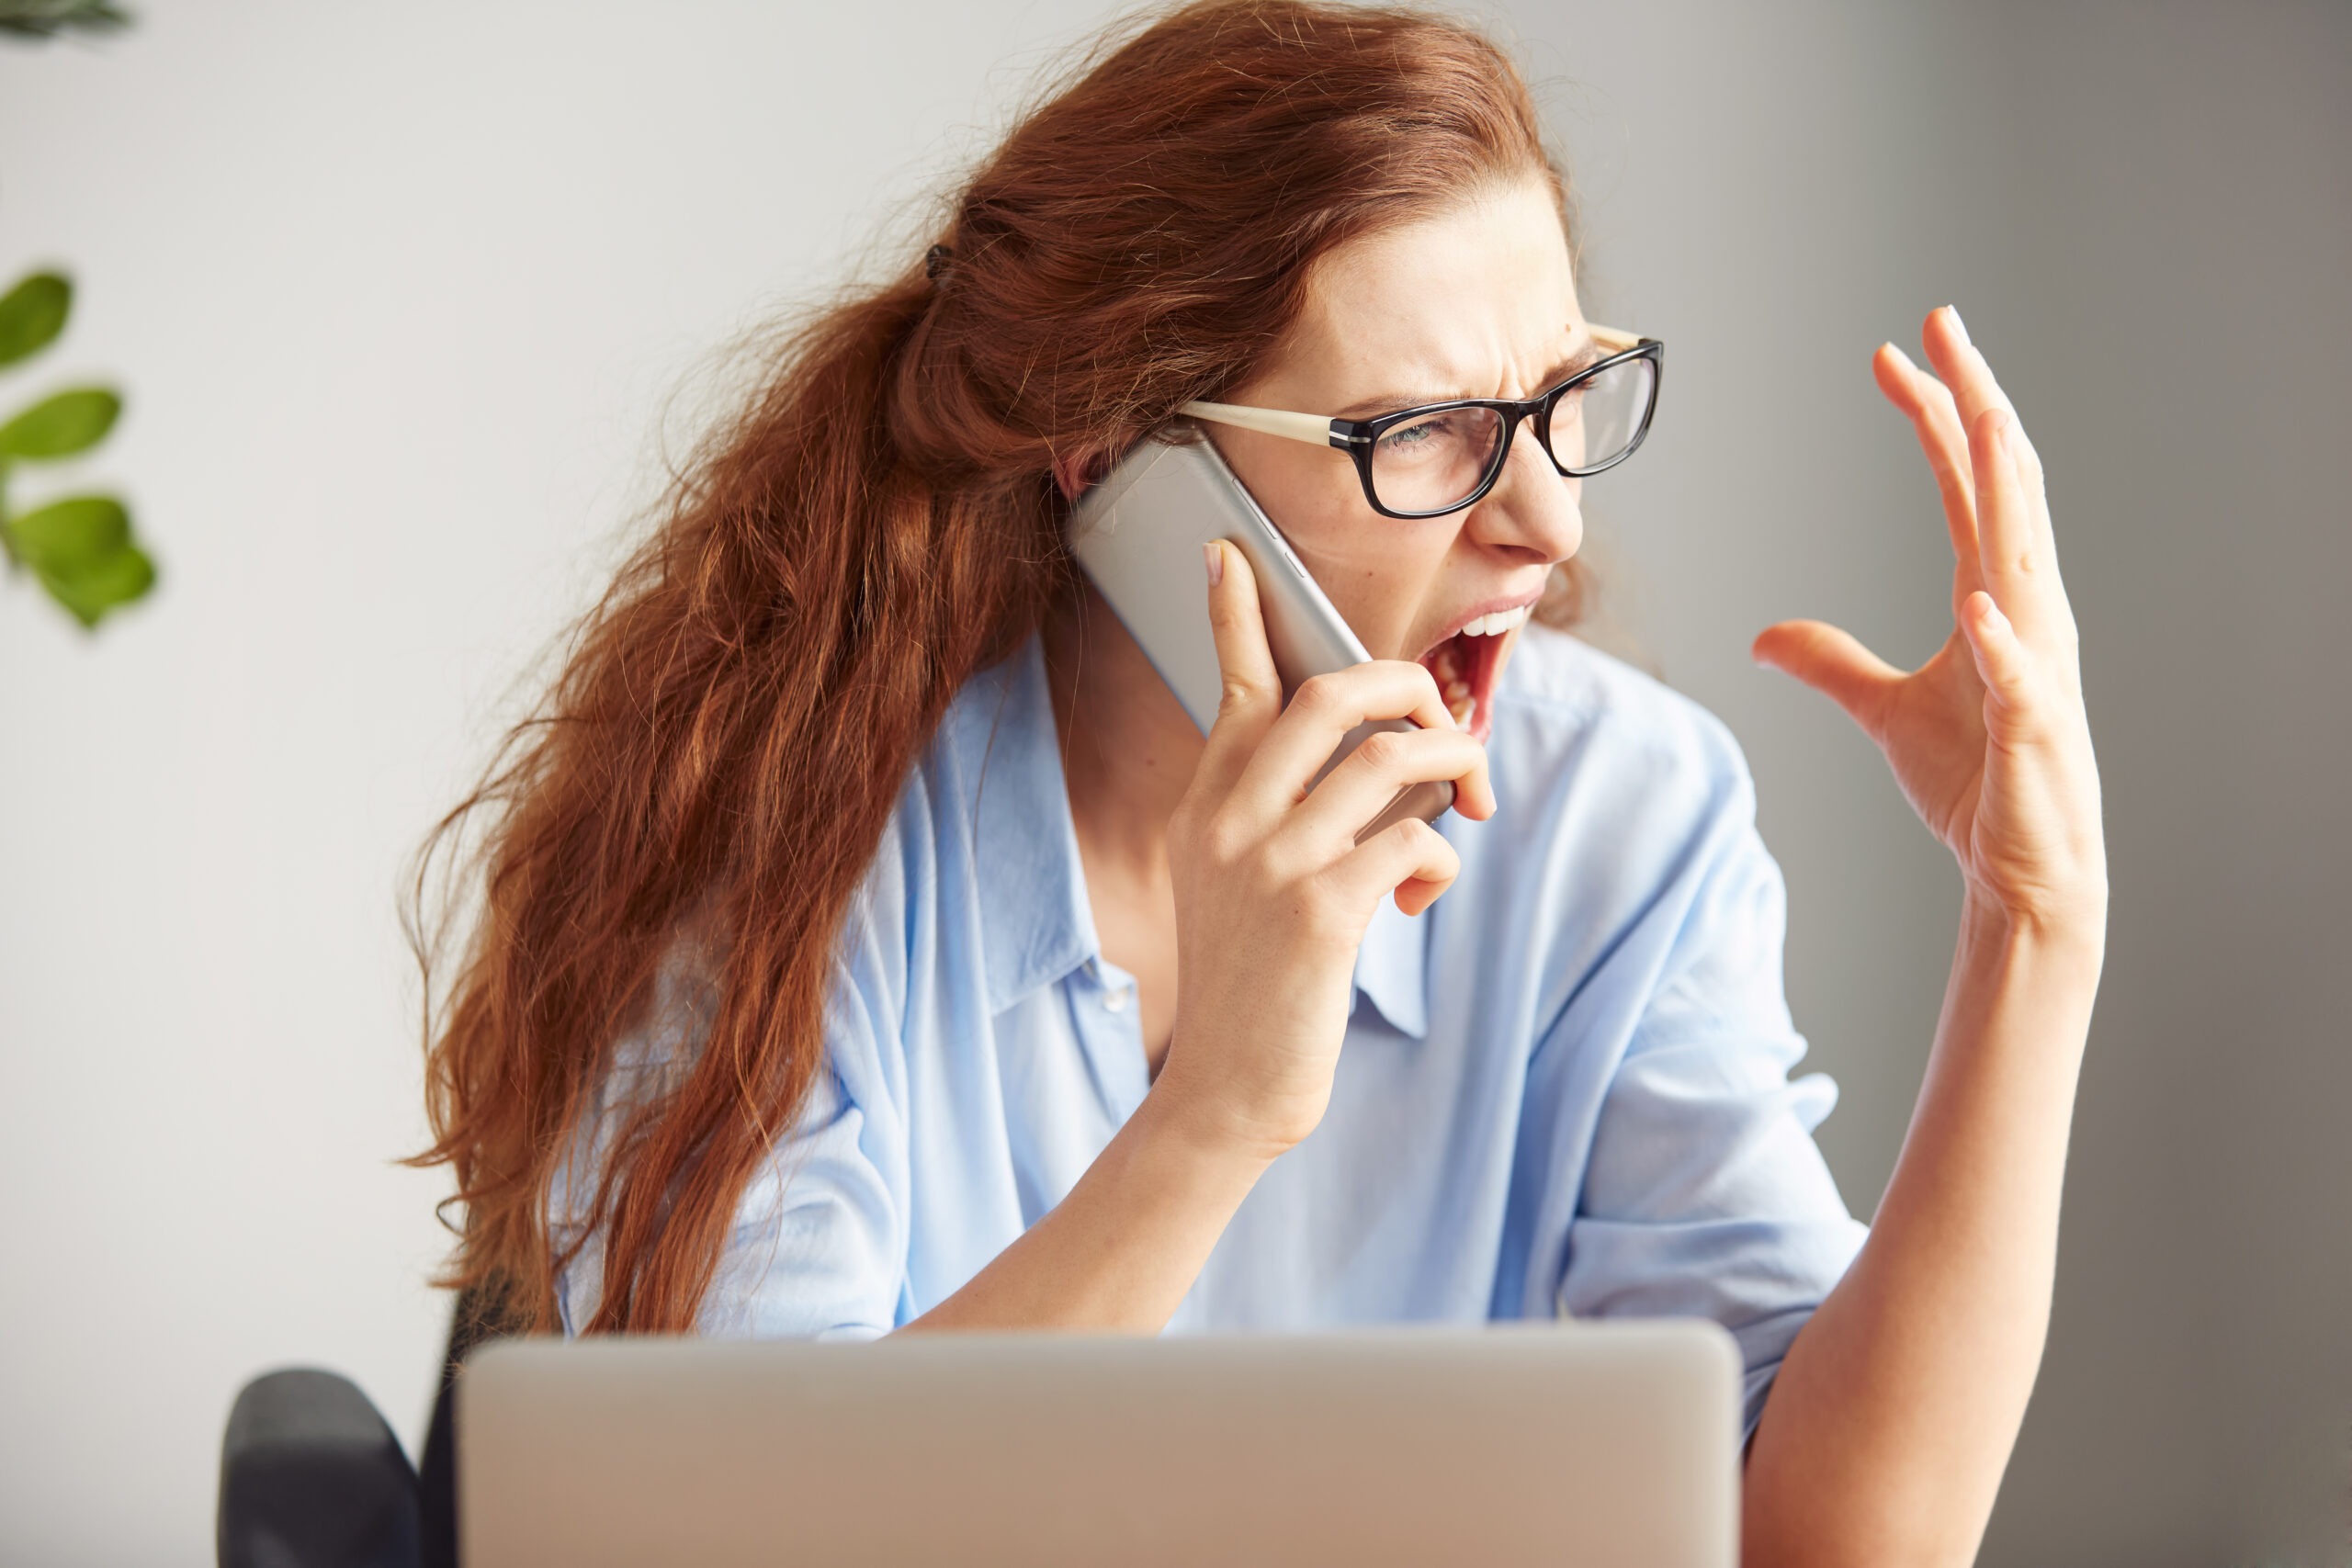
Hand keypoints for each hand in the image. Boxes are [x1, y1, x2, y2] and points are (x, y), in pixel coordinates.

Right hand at [1151, 541, 1497, 1160]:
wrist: (1224, 1089)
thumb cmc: (1253, 983)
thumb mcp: (1238, 883)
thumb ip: (1285, 815)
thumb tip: (1389, 764)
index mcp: (1206, 804)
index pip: (1230, 687)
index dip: (1236, 616)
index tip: (1230, 555)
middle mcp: (1227, 820)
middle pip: (1327, 696)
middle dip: (1405, 688)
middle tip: (1441, 718)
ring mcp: (1269, 863)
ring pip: (1385, 760)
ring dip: (1446, 765)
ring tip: (1461, 796)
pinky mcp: (1320, 913)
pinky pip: (1412, 840)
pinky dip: (1438, 856)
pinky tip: (1420, 895)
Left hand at [1752, 306, 2106, 939]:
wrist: (2025, 873)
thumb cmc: (1977, 785)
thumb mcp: (1884, 711)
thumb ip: (1829, 663)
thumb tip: (1765, 637)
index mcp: (1996, 596)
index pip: (1965, 484)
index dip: (1933, 415)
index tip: (1894, 354)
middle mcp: (2027, 613)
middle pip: (2003, 488)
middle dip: (1975, 404)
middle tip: (1944, 325)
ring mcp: (2037, 668)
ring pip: (2024, 558)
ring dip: (2003, 487)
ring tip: (1983, 413)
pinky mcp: (2032, 734)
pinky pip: (2020, 680)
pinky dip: (2001, 641)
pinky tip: (1978, 604)